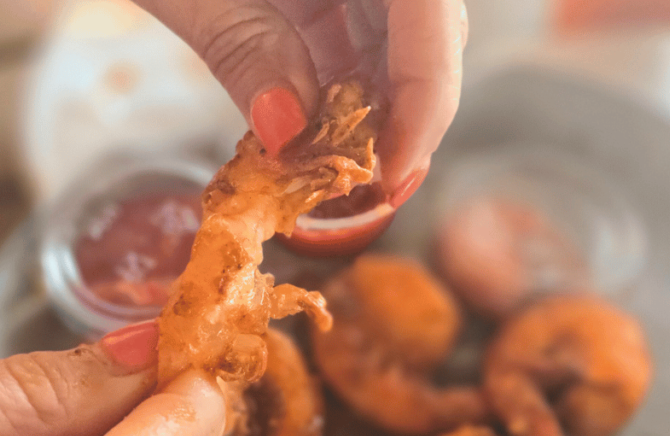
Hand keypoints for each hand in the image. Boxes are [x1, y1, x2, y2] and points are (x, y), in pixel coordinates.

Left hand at [131, 0, 468, 207]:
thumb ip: (241, 46)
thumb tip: (289, 130)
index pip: (426, 7)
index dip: (428, 89)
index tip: (394, 165)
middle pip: (426, 27)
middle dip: (407, 110)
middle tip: (372, 184)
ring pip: (396, 37)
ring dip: (374, 106)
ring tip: (337, 168)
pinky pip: (353, 32)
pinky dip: (340, 86)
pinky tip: (315, 130)